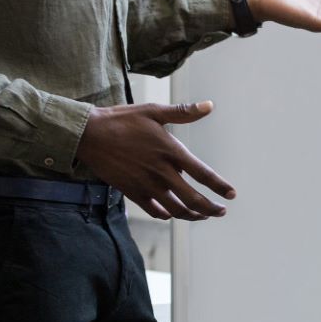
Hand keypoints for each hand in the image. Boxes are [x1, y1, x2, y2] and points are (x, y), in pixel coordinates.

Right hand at [75, 101, 237, 220]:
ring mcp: (146, 185)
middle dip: (211, 209)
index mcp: (170, 151)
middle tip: (221, 212)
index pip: (202, 174)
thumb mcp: (154, 111)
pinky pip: (154, 211)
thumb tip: (210, 105)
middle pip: (193, 199)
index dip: (219, 186)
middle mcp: (161, 172)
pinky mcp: (132, 193)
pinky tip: (173, 213)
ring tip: (202, 215)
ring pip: (176, 209)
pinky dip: (167, 215)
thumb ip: (183, 112)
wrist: (89, 135)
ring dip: (192, 215)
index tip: (231, 194)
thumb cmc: (122, 120)